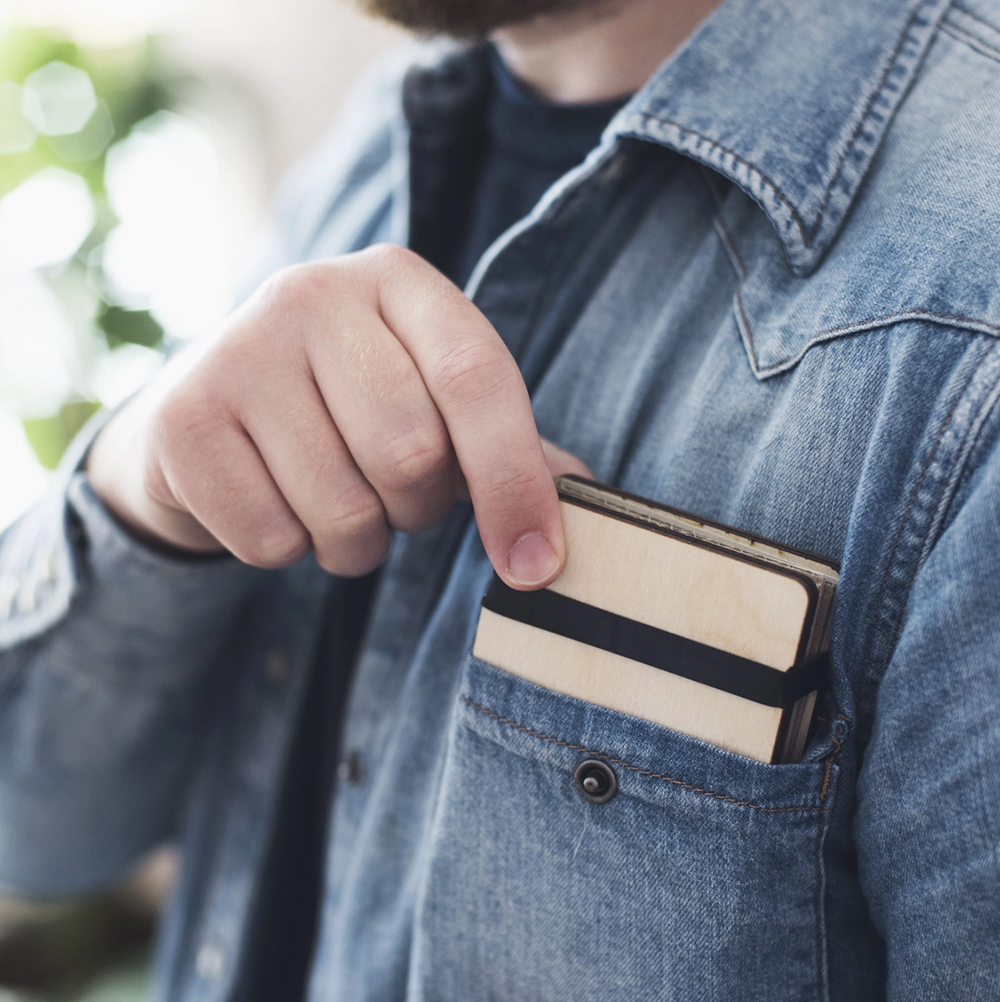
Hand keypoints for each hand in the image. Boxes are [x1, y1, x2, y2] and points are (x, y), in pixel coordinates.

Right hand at [86, 245, 590, 588]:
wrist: (213, 407)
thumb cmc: (347, 406)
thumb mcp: (429, 399)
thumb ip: (505, 443)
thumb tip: (585, 496)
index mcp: (397, 281)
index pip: (476, 379)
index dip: (514, 481)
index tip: (535, 565)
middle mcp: (312, 294)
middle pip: (410, 455)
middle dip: (415, 508)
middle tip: (392, 493)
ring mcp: (237, 351)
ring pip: (342, 510)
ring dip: (354, 541)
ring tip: (333, 498)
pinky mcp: (182, 419)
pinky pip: (271, 539)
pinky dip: (288, 549)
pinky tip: (274, 502)